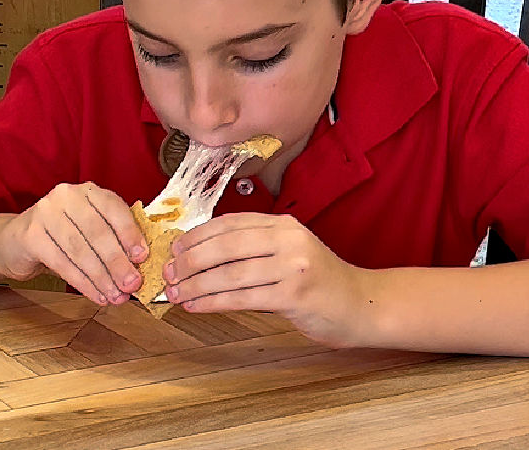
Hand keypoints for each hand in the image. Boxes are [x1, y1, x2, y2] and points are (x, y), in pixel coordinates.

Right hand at [0, 182, 147, 305]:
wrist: (16, 241)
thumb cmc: (63, 236)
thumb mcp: (90, 228)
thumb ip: (113, 238)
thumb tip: (140, 265)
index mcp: (88, 190)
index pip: (114, 209)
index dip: (130, 234)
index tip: (142, 258)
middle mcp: (66, 196)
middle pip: (98, 232)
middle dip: (118, 262)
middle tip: (132, 284)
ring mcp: (45, 213)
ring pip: (81, 250)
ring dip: (102, 277)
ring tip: (116, 296)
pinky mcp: (30, 236)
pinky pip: (62, 263)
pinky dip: (82, 283)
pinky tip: (96, 295)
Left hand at [163, 213, 364, 347]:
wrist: (360, 305)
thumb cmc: (318, 283)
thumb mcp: (289, 253)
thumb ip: (254, 249)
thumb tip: (202, 257)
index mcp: (283, 224)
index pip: (230, 223)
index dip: (198, 235)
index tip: (175, 249)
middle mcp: (288, 238)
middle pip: (226, 244)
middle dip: (191, 260)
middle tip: (168, 273)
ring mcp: (292, 265)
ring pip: (230, 272)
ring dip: (197, 284)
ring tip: (176, 294)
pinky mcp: (294, 294)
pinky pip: (242, 297)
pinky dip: (213, 301)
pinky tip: (196, 306)